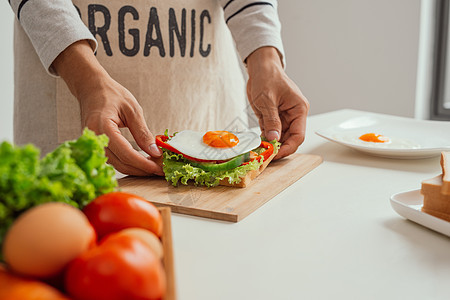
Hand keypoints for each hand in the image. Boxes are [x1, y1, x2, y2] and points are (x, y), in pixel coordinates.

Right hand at [52, 41, 162, 175]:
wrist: (90, 88)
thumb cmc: (112, 94)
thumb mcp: (133, 110)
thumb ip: (142, 133)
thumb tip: (155, 152)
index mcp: (103, 127)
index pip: (126, 153)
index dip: (143, 164)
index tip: (159, 168)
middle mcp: (94, 139)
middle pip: (120, 163)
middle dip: (141, 170)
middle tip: (160, 171)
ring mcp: (92, 144)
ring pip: (116, 165)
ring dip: (135, 169)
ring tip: (153, 167)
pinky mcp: (95, 146)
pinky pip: (112, 160)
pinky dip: (127, 163)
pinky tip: (140, 162)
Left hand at [246, 46, 308, 158]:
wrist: (260, 67)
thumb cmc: (267, 77)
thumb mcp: (267, 100)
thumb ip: (271, 120)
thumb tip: (274, 138)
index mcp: (299, 109)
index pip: (298, 135)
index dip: (288, 147)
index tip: (276, 154)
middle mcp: (294, 114)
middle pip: (290, 138)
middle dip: (279, 147)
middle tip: (265, 155)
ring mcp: (284, 117)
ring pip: (280, 137)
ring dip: (271, 144)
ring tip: (260, 150)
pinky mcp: (274, 117)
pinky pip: (271, 131)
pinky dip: (265, 138)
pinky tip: (258, 143)